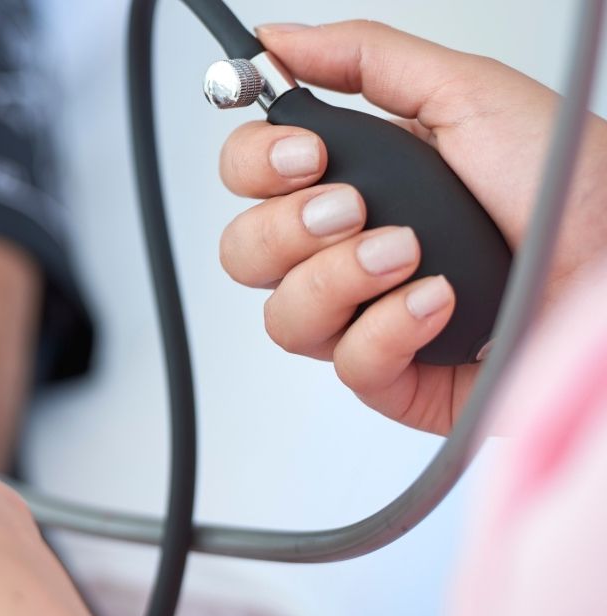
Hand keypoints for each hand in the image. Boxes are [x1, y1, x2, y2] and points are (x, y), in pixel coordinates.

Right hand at [217, 21, 606, 433]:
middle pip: (243, 252)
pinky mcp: (395, 375)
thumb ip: (363, 59)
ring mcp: (366, 314)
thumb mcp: (465, 92)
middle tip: (354, 208)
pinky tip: (439, 303)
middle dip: (288, 227)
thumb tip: (274, 43)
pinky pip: (346, 364)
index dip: (256, 165)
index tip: (307, 154)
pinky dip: (389, 330)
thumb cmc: (568, 184)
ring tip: (406, 255)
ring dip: (339, 278)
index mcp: (355, 177)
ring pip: (282, 317)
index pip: (248, 176)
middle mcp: (347, 249)